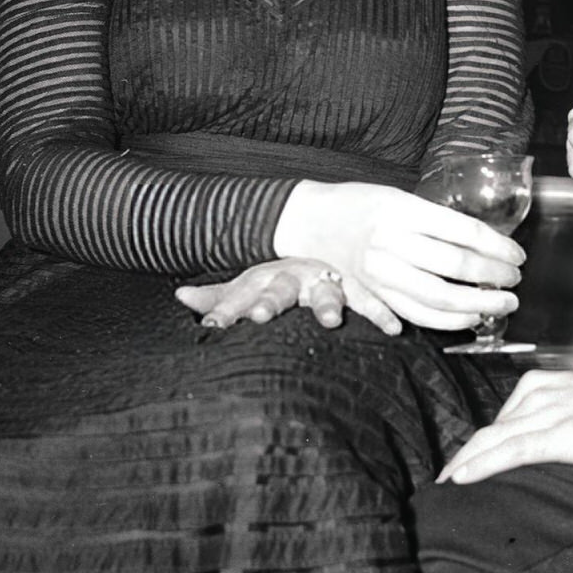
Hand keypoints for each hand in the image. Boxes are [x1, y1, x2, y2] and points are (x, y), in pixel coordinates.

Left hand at [175, 258, 400, 333]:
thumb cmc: (281, 279)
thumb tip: (179, 295)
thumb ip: (217, 296)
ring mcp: (326, 280)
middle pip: (279, 289)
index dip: (225, 308)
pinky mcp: (355, 286)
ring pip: (326, 291)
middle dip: (271, 302)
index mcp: (265, 278)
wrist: (325, 245)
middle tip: (260, 316)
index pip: (239, 294)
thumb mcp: (249, 286)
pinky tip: (392, 328)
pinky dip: (382, 312)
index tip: (212, 326)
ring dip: (328, 304)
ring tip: (331, 320)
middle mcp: (294, 277)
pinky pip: (370, 300)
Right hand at [274, 181, 524, 331]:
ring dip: (477, 305)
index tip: (518, 256)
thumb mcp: (401, 197)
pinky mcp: (371, 293)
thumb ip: (438, 221)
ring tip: (501, 305)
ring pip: (437, 298)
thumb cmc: (362, 203)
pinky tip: (469, 319)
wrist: (310, 220)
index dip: (498, 247)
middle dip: (494, 278)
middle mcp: (391, 241)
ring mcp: (379, 271)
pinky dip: (445, 321)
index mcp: (404, 210)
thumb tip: (487, 244)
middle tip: (515, 282)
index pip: (464, 232)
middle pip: (455, 266)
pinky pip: (413, 314)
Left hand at [436, 368, 572, 483]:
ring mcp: (549, 415)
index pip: (502, 418)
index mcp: (547, 386)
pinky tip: (463, 477)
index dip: (480, 442)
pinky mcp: (561, 434)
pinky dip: (484, 464)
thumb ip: (571, 417)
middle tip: (444, 477)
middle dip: (464, 454)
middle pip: (489, 430)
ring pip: (492, 439)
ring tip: (445, 483)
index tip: (465, 460)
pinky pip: (512, 450)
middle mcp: (540, 396)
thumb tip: (562, 439)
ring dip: (464, 462)